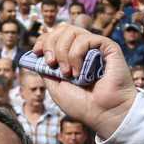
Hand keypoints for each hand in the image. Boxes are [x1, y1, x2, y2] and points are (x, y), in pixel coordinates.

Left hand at [31, 24, 136, 139]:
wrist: (104, 114)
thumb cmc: (83, 106)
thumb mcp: (55, 88)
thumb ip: (45, 70)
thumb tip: (36, 54)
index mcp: (72, 57)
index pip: (56, 35)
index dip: (44, 39)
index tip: (37, 52)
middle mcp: (84, 50)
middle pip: (62, 29)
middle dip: (50, 43)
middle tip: (52, 63)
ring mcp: (96, 47)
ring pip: (71, 30)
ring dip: (63, 52)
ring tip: (68, 73)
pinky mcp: (108, 47)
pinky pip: (86, 38)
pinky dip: (76, 55)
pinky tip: (80, 72)